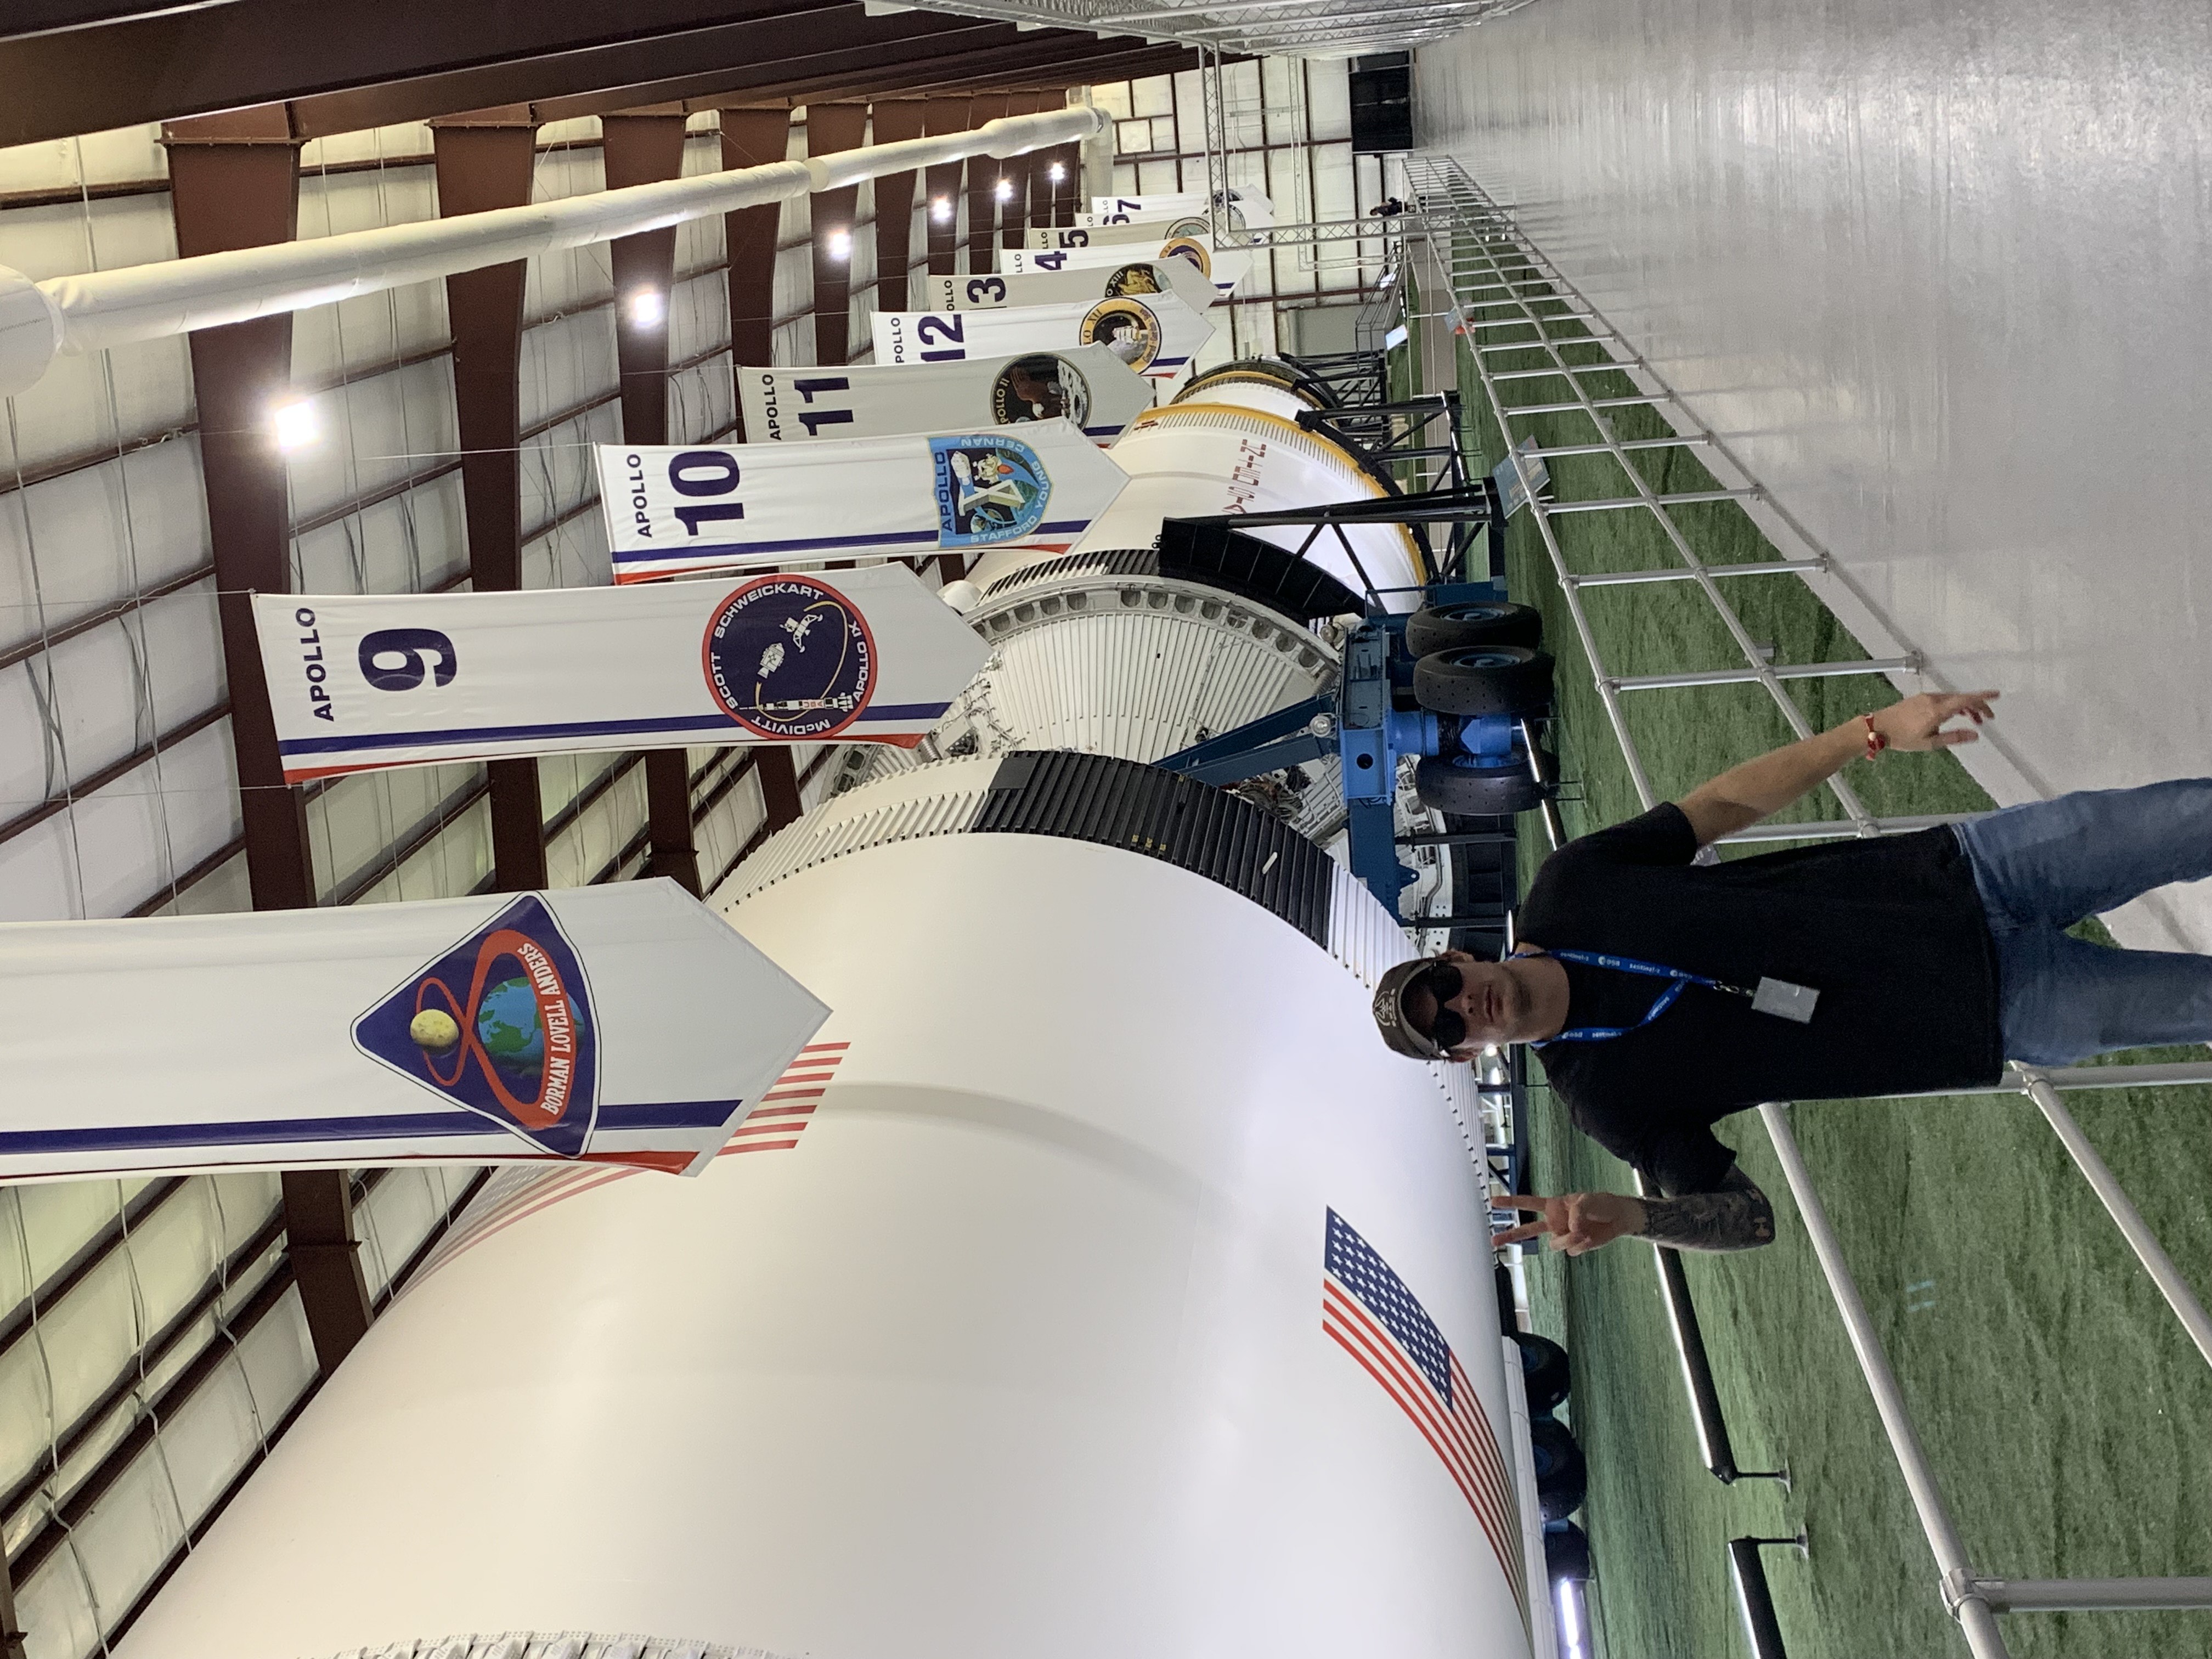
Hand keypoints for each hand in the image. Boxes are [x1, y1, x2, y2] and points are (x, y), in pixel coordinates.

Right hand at [1495, 1191, 1646, 1255]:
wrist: (1618, 1218)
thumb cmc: (1601, 1203)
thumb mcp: (1588, 1200)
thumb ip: (1576, 1212)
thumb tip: (1571, 1230)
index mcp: (1553, 1205)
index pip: (1528, 1203)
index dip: (1511, 1202)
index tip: (1493, 1201)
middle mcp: (1555, 1221)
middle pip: (1528, 1230)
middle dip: (1510, 1234)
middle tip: (1492, 1240)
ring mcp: (1563, 1235)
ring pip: (1555, 1244)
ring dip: (1569, 1239)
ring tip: (1584, 1231)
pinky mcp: (1574, 1247)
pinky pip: (1571, 1251)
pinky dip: (1581, 1245)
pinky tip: (1590, 1238)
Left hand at [1868, 690, 1997, 751]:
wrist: (1877, 728)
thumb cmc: (1902, 738)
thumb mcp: (1930, 743)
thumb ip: (1953, 738)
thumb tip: (1975, 735)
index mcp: (1937, 710)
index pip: (1965, 700)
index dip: (1982, 697)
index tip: (1997, 695)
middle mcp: (1933, 700)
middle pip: (1961, 698)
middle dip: (1977, 706)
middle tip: (1987, 718)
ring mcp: (1925, 697)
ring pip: (1952, 699)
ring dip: (1965, 707)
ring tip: (1974, 720)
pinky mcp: (1920, 698)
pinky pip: (1942, 699)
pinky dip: (1953, 705)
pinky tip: (1955, 715)